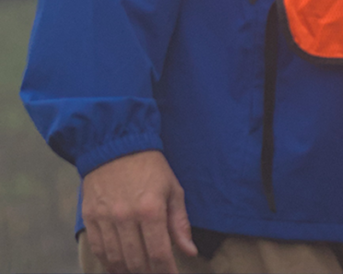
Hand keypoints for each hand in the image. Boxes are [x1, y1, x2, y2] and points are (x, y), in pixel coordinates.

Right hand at [81, 150, 197, 273]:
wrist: (116, 144)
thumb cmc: (150, 167)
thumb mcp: (172, 188)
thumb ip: (179, 222)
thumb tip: (189, 251)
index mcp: (151, 209)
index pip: (159, 254)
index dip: (167, 271)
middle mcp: (126, 217)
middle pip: (137, 261)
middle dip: (149, 272)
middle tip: (156, 271)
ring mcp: (106, 219)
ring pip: (116, 260)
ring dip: (129, 270)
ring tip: (139, 269)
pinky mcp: (90, 218)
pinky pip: (98, 250)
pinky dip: (109, 262)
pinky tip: (118, 264)